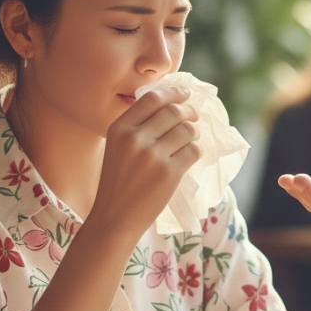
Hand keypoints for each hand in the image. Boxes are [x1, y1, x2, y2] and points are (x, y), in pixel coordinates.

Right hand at [91, 87, 201, 236]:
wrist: (114, 218)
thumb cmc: (118, 181)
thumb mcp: (117, 147)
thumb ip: (137, 126)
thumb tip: (171, 104)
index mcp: (119, 128)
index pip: (152, 98)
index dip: (173, 92)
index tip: (185, 94)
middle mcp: (134, 139)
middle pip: (173, 111)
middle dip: (189, 111)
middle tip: (194, 116)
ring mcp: (152, 156)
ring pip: (187, 130)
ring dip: (194, 132)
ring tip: (192, 138)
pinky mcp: (169, 173)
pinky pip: (193, 150)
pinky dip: (196, 150)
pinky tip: (189, 156)